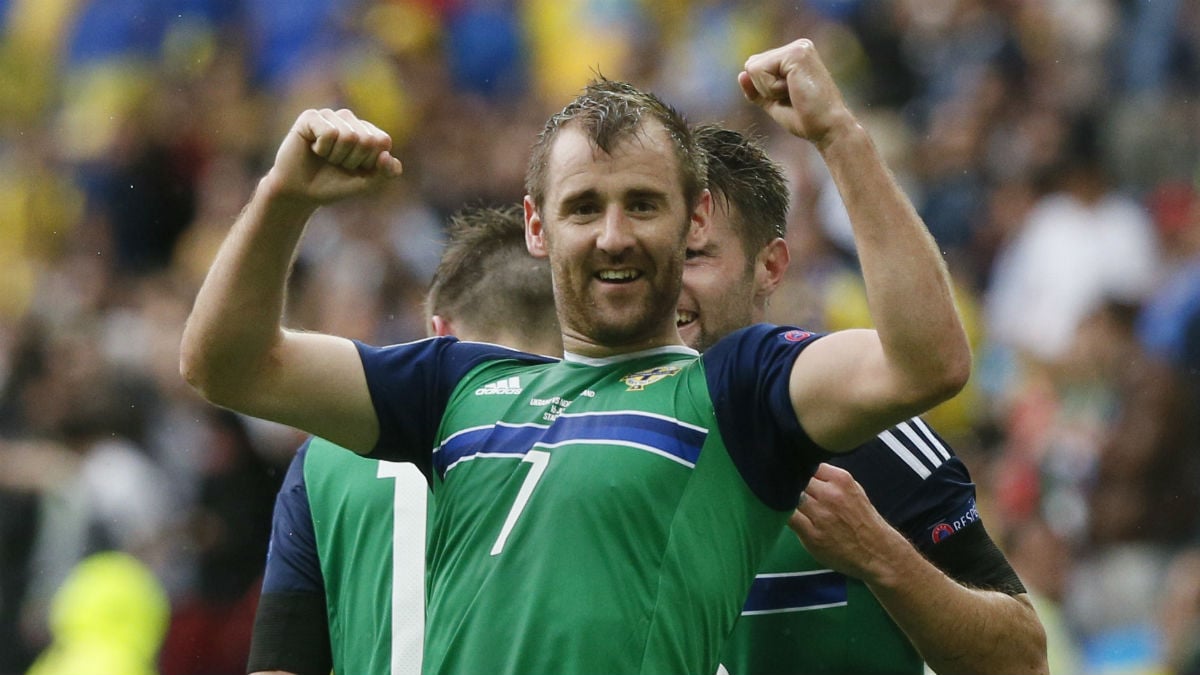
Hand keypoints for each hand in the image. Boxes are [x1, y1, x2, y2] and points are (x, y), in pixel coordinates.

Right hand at [264, 108, 403, 205]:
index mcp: (366, 130)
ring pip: (348, 136)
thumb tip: (388, 155)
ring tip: (325, 157)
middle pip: (367, 139)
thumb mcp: (367, 182)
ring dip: (337, 156)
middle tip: (337, 164)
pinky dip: (322, 149)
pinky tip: (313, 149)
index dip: (370, 162)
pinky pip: (329, 133)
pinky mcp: (310, 117)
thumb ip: (387, 172)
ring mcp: (330, 116)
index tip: (355, 168)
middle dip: (353, 161)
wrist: (301, 193)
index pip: (383, 141)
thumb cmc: (334, 185)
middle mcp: (349, 119)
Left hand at [738, 39, 855, 148]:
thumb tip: (741, 75)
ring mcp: (798, 47)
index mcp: (794, 55)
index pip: (756, 66)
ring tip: (794, 94)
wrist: (827, 129)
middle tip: (793, 97)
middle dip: (765, 89)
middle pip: (752, 65)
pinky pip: (759, 71)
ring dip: (769, 90)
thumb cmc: (806, 119)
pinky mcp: (796, 54)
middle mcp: (798, 46)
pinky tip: (793, 91)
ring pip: (753, 67)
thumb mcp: (774, 103)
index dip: (764, 90)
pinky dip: (771, 89)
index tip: (790, 98)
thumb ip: (757, 89)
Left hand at [788, 463, 907, 581]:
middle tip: (783, 490)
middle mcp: (831, 494)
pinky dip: (782, 515)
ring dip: (783, 500)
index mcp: (841, 479)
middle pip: (796, 479)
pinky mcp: (812, 535)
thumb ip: (828, 478)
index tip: (790, 474)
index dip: (796, 469)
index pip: (806, 463)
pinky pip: (788, 518)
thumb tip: (802, 468)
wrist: (877, 551)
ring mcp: (821, 515)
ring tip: (782, 503)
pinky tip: (781, 515)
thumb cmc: (862, 520)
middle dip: (789, 484)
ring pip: (789, 497)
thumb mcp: (852, 489)